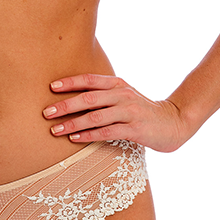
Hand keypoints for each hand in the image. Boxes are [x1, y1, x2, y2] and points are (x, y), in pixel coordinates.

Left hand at [43, 74, 190, 152]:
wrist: (173, 122)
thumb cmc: (142, 110)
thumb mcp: (124, 96)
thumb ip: (104, 95)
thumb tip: (73, 98)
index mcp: (118, 84)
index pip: (90, 80)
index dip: (70, 82)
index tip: (51, 87)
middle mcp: (123, 95)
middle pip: (89, 98)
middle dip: (65, 105)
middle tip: (46, 112)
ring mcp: (129, 112)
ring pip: (95, 116)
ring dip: (73, 123)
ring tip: (55, 130)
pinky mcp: (135, 129)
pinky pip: (107, 132)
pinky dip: (88, 135)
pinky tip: (75, 139)